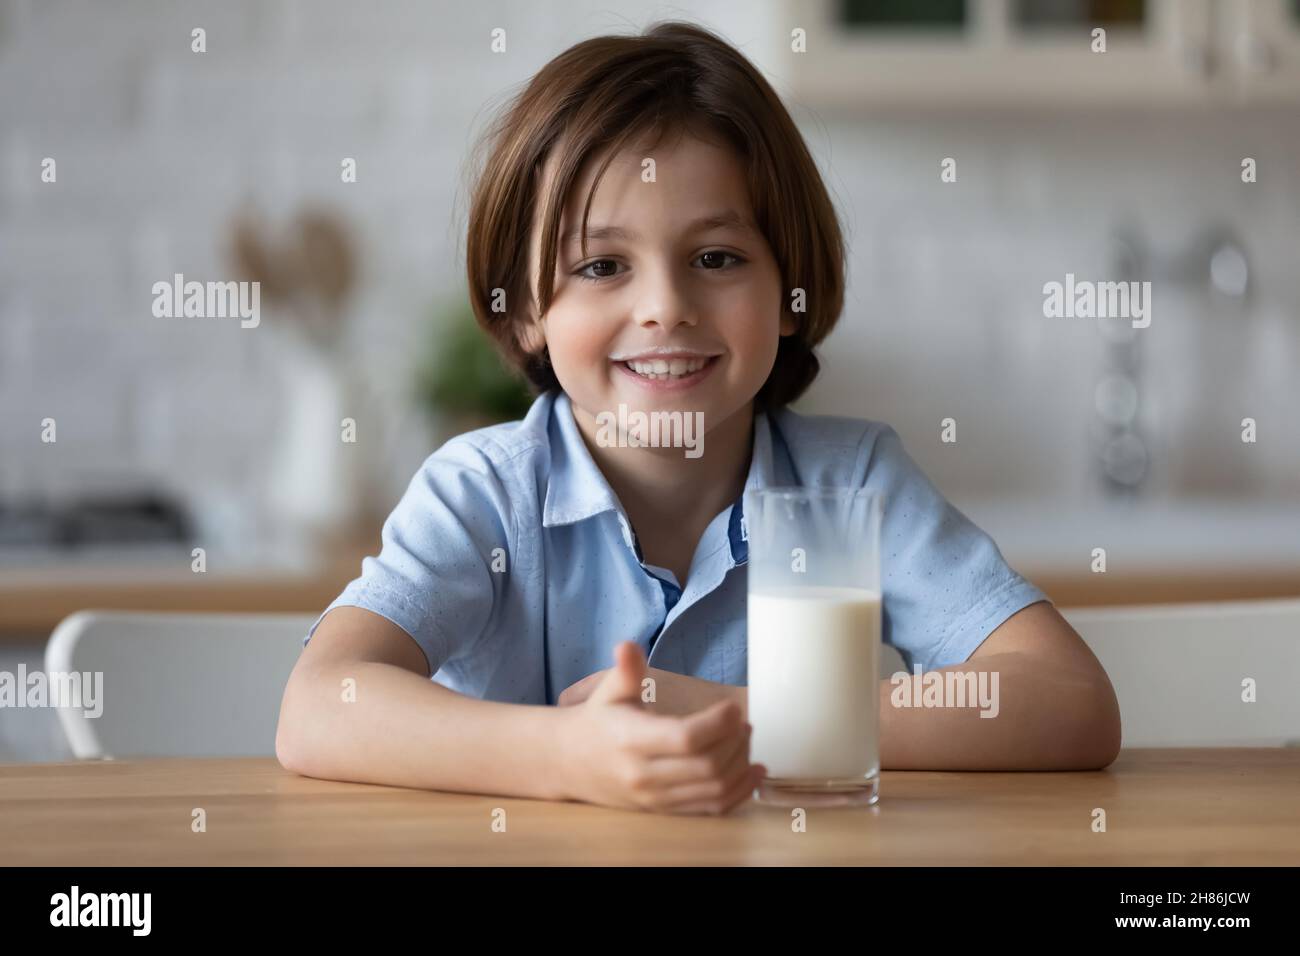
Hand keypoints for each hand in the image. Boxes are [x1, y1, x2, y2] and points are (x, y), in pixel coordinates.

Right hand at [554, 641, 764, 814]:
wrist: (569, 762)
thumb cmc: (597, 720)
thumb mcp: (607, 691)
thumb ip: (625, 670)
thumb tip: (627, 646)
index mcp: (631, 741)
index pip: (685, 738)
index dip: (718, 724)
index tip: (732, 707)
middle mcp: (644, 775)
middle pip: (707, 766)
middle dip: (735, 743)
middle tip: (743, 722)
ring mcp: (656, 798)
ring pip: (714, 790)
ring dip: (741, 765)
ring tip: (746, 740)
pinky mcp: (665, 811)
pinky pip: (712, 809)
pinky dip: (739, 793)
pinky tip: (753, 772)